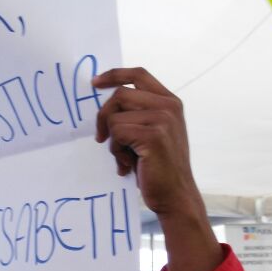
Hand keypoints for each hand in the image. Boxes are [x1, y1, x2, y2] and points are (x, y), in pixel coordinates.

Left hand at [92, 67, 220, 270]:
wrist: (176, 196)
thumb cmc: (159, 168)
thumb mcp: (153, 133)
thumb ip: (138, 114)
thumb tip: (105, 105)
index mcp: (170, 102)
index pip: (139, 74)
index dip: (114, 74)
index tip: (95, 83)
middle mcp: (169, 107)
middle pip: (120, 95)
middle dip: (104, 116)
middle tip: (101, 138)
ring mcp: (163, 119)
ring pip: (115, 116)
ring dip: (112, 139)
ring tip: (124, 157)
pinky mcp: (153, 136)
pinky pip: (116, 133)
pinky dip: (115, 151)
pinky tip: (126, 165)